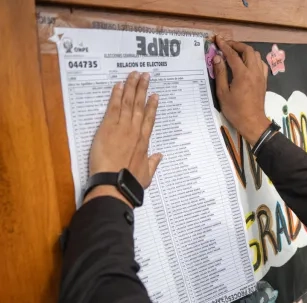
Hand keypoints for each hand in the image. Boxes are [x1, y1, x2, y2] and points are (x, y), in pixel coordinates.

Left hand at [88, 71, 161, 188]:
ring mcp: (122, 128)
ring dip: (131, 87)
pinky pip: (113, 108)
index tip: (155, 95)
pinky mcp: (107, 128)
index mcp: (144, 142)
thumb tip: (159, 155)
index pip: (150, 119)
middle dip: (142, 89)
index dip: (152, 106)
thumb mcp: (146, 175)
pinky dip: (116, 96)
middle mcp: (135, 131)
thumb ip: (153, 163)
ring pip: (128, 103)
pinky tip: (119, 85)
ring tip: (134, 74)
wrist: (114, 183)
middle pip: (140, 106)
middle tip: (145, 75)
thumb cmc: (130, 182)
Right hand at [213, 36, 270, 142]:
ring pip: (256, 55)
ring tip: (235, 52)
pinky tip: (246, 63)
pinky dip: (253, 59)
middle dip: (236, 45)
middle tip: (226, 45)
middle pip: (248, 50)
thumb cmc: (235, 110)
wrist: (252, 122)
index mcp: (242, 74)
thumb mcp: (222, 93)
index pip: (233, 55)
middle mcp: (254, 72)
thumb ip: (220, 73)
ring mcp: (261, 76)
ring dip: (246, 51)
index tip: (217, 40)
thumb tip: (217, 57)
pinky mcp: (264, 80)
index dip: (224, 46)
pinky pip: (261, 64)